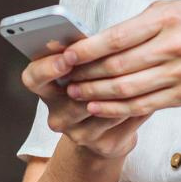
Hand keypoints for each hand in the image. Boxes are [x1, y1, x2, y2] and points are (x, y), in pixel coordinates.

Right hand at [21, 42, 147, 160]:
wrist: (106, 133)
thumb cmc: (94, 87)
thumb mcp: (84, 68)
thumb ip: (83, 54)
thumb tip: (90, 36)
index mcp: (47, 90)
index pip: (33, 77)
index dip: (48, 67)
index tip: (67, 57)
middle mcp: (58, 115)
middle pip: (67, 100)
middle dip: (88, 82)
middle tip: (103, 65)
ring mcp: (78, 134)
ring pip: (99, 109)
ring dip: (119, 89)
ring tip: (137, 70)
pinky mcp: (103, 145)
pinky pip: (120, 120)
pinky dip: (135, 102)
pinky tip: (147, 88)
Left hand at [58, 1, 180, 120]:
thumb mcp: (174, 9)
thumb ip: (140, 22)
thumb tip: (101, 38)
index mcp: (167, 19)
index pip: (118, 37)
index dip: (89, 49)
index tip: (67, 54)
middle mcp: (173, 46)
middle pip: (118, 66)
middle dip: (86, 74)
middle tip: (64, 77)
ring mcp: (179, 74)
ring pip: (127, 89)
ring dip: (95, 94)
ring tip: (75, 93)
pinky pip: (142, 105)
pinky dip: (116, 108)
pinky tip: (97, 106)